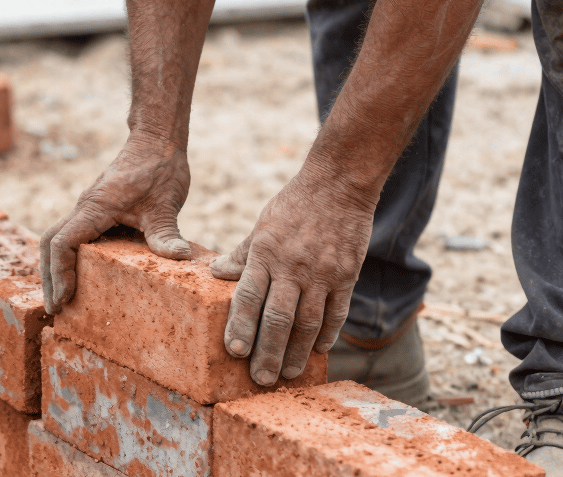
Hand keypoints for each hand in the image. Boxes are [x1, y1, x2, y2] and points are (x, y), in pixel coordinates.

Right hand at [40, 133, 191, 313]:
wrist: (157, 141)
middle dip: (49, 277)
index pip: (62, 242)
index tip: (64, 299)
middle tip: (55, 308)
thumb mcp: (166, 204)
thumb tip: (180, 257)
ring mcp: (89, 209)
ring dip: (56, 268)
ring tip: (63, 298)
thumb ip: (167, 232)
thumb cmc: (159, 168)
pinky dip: (70, 257)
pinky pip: (74, 236)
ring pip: (58, 238)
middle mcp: (85, 208)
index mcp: (94, 208)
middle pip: (50, 243)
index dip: (60, 273)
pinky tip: (82, 277)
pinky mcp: (97, 211)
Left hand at [210, 159, 376, 385]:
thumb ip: (241, 254)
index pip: (250, 296)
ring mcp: (323, 273)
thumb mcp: (262, 225)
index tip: (235, 351)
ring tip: (287, 373)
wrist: (340, 184)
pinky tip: (319, 350)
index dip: (241, 325)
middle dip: (268, 352)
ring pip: (308, 322)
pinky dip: (328, 334)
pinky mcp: (347, 275)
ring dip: (297, 352)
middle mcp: (293, 266)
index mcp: (266, 253)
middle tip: (261, 379)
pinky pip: (337, 312)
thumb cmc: (294, 204)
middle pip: (278, 318)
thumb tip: (215, 273)